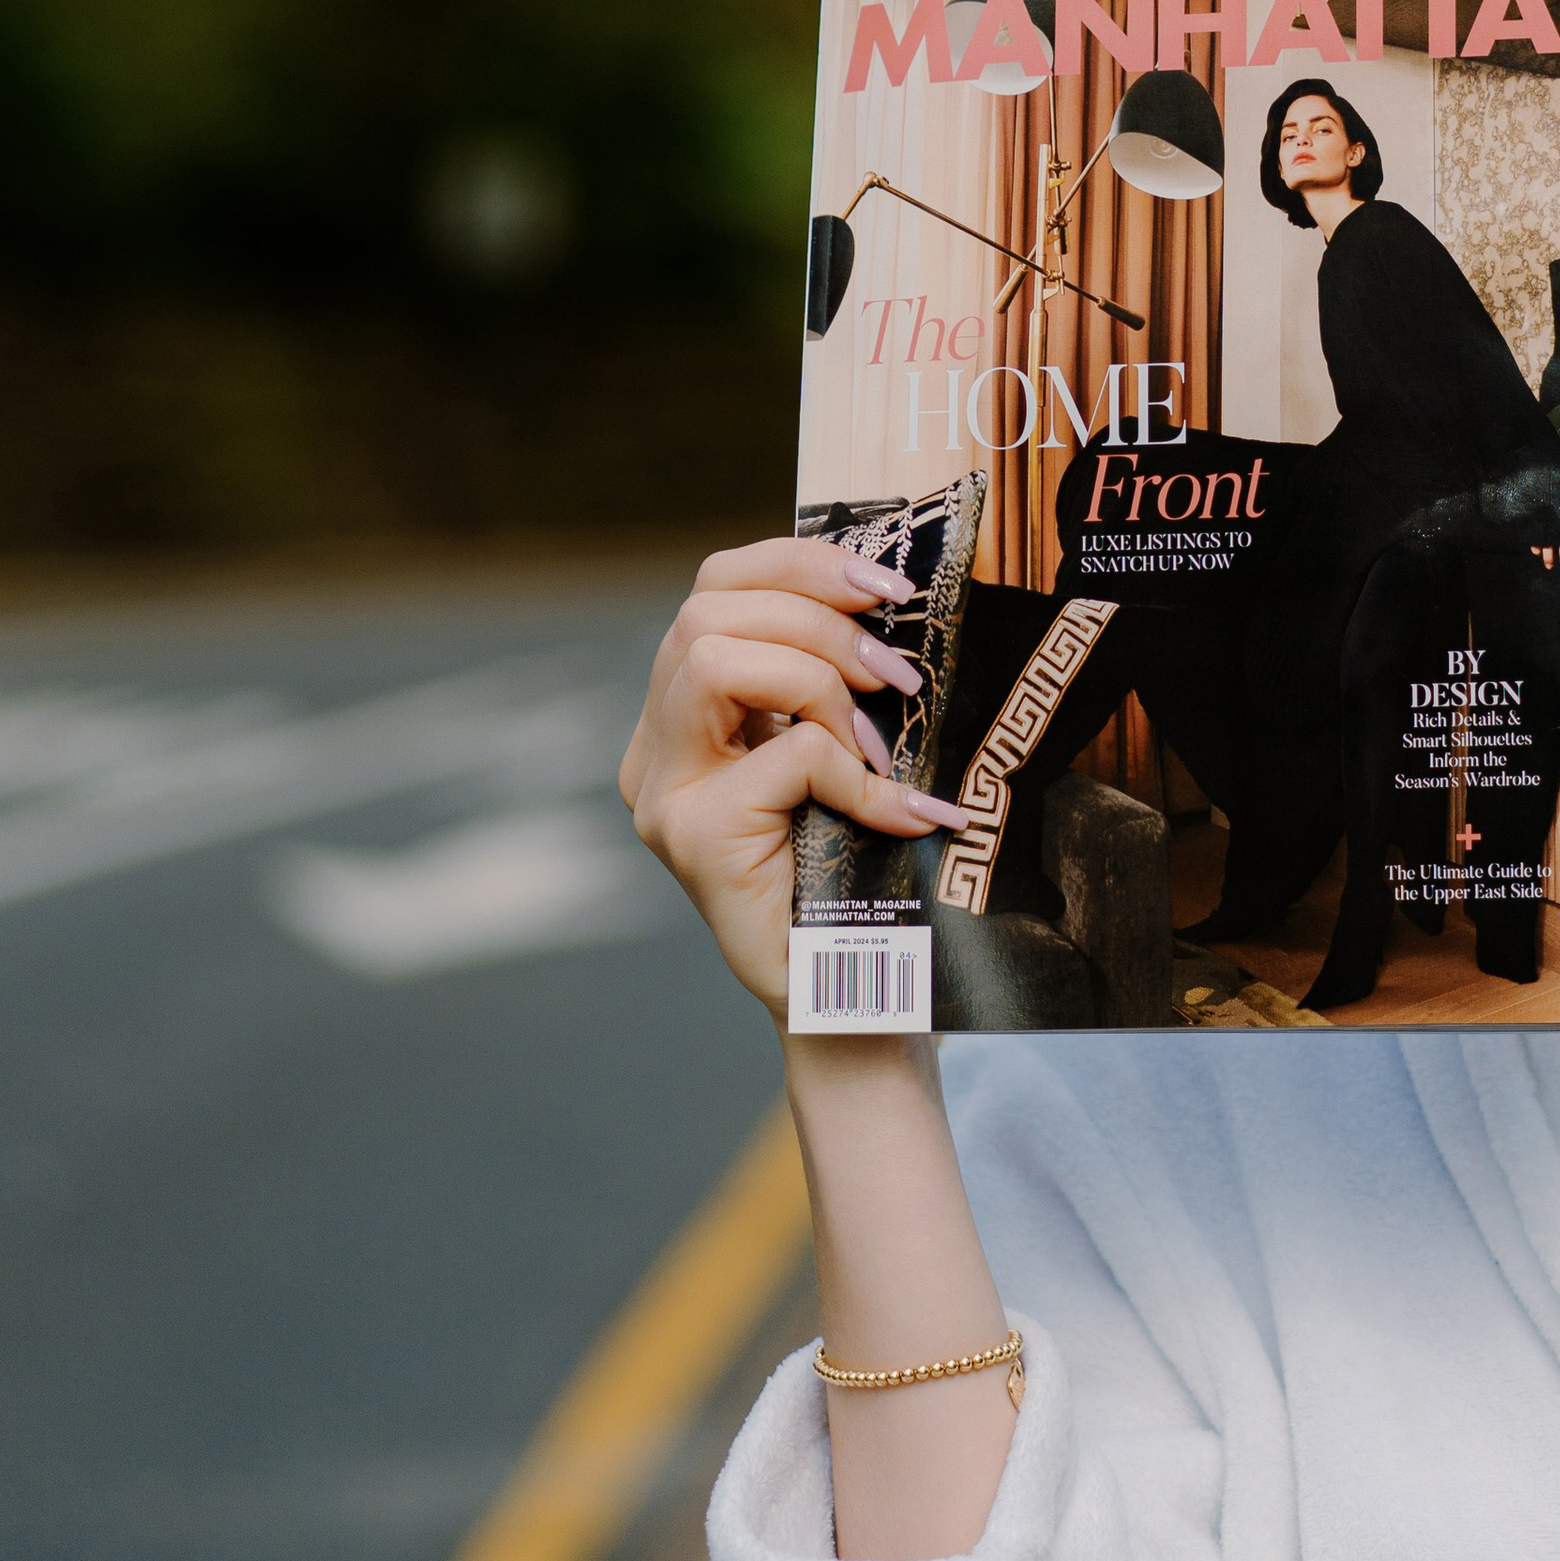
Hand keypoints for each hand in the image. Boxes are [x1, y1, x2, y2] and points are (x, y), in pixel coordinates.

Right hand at [620, 537, 969, 1012]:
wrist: (850, 997)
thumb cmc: (853, 868)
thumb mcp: (837, 749)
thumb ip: (827, 678)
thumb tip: (884, 586)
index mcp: (684, 716)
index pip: (714, 585)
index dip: (800, 563)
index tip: (887, 585)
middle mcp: (656, 749)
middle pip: (705, 606)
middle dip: (818, 618)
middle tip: (898, 673)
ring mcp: (664, 794)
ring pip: (719, 657)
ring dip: (824, 682)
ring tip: (885, 741)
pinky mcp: (696, 836)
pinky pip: (788, 753)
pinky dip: (858, 772)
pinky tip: (903, 813)